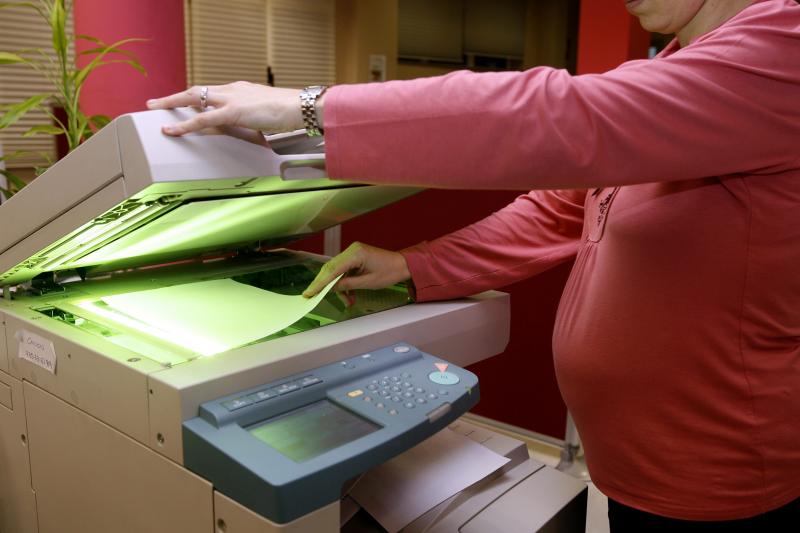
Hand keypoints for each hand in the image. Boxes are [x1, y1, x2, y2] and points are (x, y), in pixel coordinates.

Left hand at [146, 81, 303, 135]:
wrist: (303, 108)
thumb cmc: (293, 114)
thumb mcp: (268, 119)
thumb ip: (256, 125)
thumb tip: (257, 138)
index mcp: (243, 91)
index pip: (213, 92)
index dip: (197, 98)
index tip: (185, 103)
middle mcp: (234, 90)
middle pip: (198, 90)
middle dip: (176, 97)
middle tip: (157, 103)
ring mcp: (232, 99)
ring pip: (194, 97)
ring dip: (172, 103)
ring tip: (155, 109)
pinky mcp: (233, 111)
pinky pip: (202, 119)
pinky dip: (184, 125)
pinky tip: (171, 130)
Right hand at [303, 242, 411, 298]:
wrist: (403, 265)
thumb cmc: (390, 272)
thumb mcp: (368, 283)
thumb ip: (348, 285)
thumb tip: (332, 288)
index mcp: (356, 254)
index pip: (333, 270)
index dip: (320, 283)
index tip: (309, 292)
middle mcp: (352, 250)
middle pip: (331, 269)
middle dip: (325, 285)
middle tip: (314, 297)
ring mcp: (353, 252)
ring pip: (336, 271)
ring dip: (339, 287)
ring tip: (348, 301)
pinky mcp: (355, 256)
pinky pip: (343, 270)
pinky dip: (344, 283)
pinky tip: (350, 295)